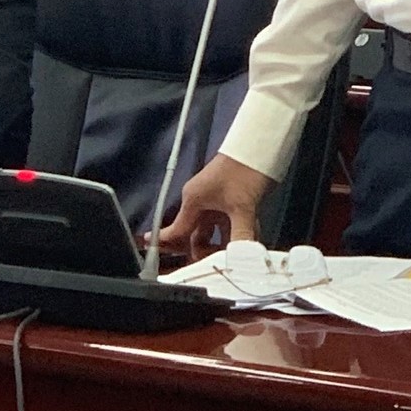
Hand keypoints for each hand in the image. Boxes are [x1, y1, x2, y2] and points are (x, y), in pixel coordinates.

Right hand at [157, 153, 274, 260]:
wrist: (260, 146)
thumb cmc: (244, 171)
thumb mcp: (242, 206)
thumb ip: (240, 236)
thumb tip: (241, 261)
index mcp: (194, 201)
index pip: (176, 230)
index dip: (164, 244)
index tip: (150, 254)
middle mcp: (201, 203)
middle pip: (195, 236)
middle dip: (205, 252)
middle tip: (219, 265)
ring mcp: (216, 203)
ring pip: (214, 233)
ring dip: (226, 244)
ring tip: (240, 254)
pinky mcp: (230, 201)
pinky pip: (228, 225)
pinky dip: (237, 233)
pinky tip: (251, 239)